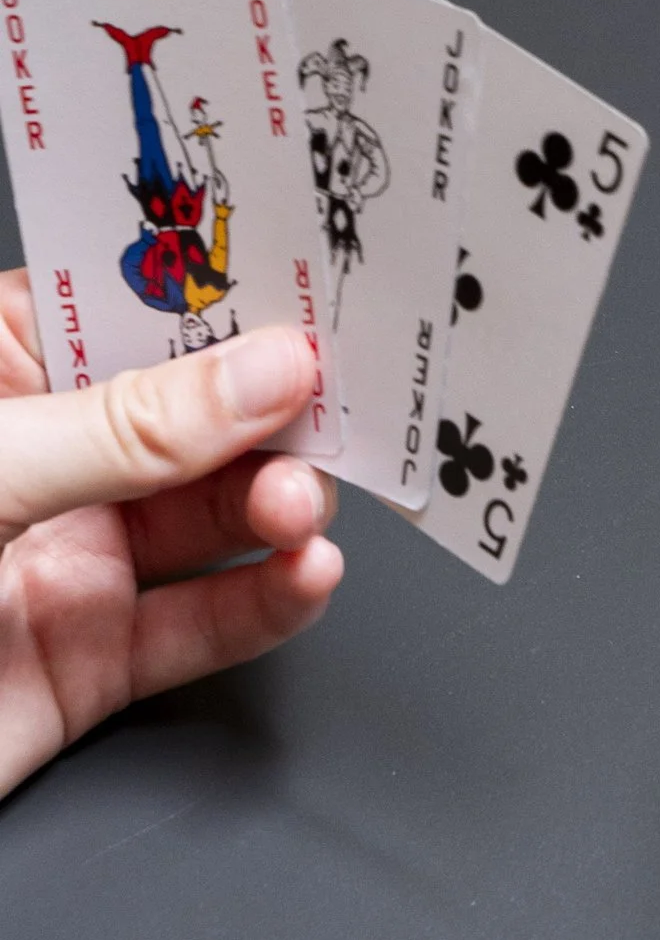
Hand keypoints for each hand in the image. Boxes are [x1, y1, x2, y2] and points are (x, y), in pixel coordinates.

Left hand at [0, 272, 340, 798]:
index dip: (228, 296)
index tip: (320, 281)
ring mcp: (70, 558)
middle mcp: (42, 458)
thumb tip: (263, 371)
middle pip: (197, 413)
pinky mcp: (92, 658)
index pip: (135, 310)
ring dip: (280, 505)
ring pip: (216, 517)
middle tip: (337, 406)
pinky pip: (206, 624)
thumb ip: (127, 427)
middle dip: (275, 410)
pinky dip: (269, 601)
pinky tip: (304, 576)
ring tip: (300, 508)